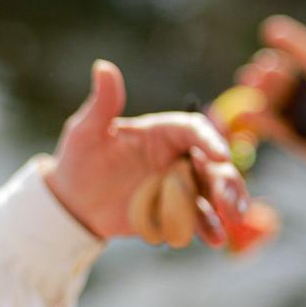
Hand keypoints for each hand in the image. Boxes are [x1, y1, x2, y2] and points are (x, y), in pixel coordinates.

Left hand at [41, 59, 248, 244]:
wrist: (73, 200)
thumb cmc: (80, 158)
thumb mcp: (86, 131)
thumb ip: (102, 104)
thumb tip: (102, 67)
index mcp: (162, 132)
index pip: (193, 130)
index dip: (209, 140)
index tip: (219, 154)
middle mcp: (178, 156)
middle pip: (213, 163)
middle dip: (227, 178)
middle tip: (229, 197)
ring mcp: (180, 186)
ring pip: (214, 190)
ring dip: (228, 201)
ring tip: (232, 216)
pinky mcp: (176, 212)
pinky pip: (198, 219)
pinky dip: (209, 227)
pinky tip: (215, 239)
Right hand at [235, 1, 305, 190]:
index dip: (294, 43)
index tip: (271, 29)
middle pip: (286, 78)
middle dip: (270, 72)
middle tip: (261, 68)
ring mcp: (303, 115)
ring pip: (277, 101)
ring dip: (261, 93)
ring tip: (252, 86)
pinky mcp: (298, 139)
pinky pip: (276, 130)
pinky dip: (260, 123)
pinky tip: (247, 116)